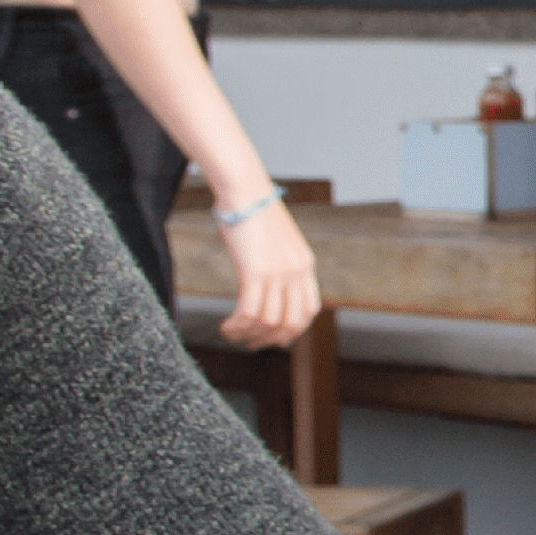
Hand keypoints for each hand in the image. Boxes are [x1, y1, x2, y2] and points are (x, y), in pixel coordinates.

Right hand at [213, 195, 318, 349]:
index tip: (276, 337)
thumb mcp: (279, 243)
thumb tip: (272, 289)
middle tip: (250, 342)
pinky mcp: (255, 272)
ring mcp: (277, 272)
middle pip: (291, 322)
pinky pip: (249, 312)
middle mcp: (296, 271)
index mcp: (305, 264)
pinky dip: (237, 325)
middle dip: (270, 339)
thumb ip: (282, 266)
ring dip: (248, 334)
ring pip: (268, 321)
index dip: (293, 330)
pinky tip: (226, 326)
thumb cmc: (255, 214)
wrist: (245, 192)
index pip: (309, 310)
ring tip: (233, 333)